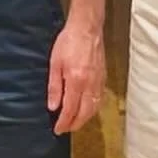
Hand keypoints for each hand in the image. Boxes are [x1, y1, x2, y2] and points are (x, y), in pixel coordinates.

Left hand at [47, 16, 104, 135]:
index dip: (64, 123)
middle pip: (84, 113)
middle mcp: (90, 85)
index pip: (70, 110)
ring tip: (75, 122)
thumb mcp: (54, 63)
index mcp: (76, 81)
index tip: (57, 129)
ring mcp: (99, 82)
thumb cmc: (68, 42)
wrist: (87, 28)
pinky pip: (100, 99)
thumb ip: (54, 87)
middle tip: (65, 129)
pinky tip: (87, 109)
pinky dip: (93, 109)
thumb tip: (53, 107)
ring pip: (94, 108)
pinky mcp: (104, 77)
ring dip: (85, 119)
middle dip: (75, 124)